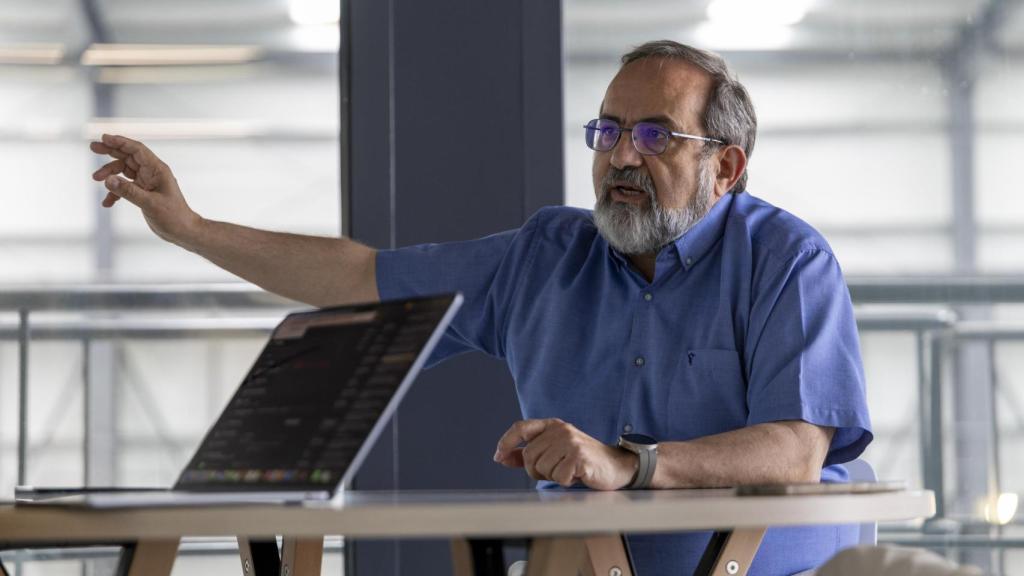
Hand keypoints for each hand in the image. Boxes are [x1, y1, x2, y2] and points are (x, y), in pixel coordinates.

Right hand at [90, 134, 201, 247]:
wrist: (182, 232)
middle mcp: (152, 173)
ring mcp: (147, 183)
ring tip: (96, 179)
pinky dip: (115, 192)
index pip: (137, 150)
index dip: (120, 142)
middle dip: (110, 151)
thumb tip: (108, 180)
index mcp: (158, 170)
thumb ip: (128, 191)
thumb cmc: (173, 216)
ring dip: (110, 174)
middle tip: (93, 147)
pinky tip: (107, 202)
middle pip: (128, 156)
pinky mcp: (143, 193)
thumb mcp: (150, 204)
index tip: (103, 138)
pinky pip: (125, 187)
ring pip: (124, 171)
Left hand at [493, 419, 636, 489]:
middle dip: (536, 471)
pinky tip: (578, 475)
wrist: (616, 466)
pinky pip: (559, 476)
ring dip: (553, 476)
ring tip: (569, 471)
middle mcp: (561, 430)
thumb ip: (530, 453)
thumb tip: (502, 456)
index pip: (521, 428)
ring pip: (542, 468)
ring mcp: (571, 442)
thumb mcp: (555, 452)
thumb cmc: (583, 461)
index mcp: (553, 425)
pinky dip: (566, 481)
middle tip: (555, 472)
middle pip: (529, 456)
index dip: (506, 442)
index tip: (498, 457)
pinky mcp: (579, 456)